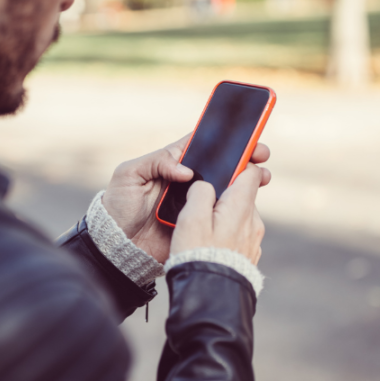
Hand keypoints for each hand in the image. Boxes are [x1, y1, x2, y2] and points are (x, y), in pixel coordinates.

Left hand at [102, 136, 270, 263]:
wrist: (117, 244)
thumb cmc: (118, 205)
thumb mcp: (128, 175)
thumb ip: (155, 163)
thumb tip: (186, 170)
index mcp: (172, 163)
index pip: (202, 145)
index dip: (225, 139)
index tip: (245, 136)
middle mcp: (187, 181)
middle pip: (221, 165)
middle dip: (244, 158)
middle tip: (261, 156)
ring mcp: (195, 202)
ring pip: (226, 188)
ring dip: (247, 182)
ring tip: (263, 177)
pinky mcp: (198, 223)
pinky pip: (221, 214)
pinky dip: (238, 208)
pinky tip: (251, 202)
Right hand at [170, 163, 265, 264]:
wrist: (210, 295)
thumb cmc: (197, 254)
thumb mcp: (191, 218)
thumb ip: (200, 192)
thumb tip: (205, 185)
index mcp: (241, 206)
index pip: (252, 172)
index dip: (242, 163)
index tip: (231, 160)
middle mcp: (253, 221)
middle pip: (243, 195)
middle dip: (226, 194)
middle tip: (202, 203)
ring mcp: (254, 240)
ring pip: (241, 217)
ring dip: (225, 217)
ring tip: (203, 230)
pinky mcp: (250, 256)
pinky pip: (239, 237)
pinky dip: (227, 235)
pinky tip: (211, 246)